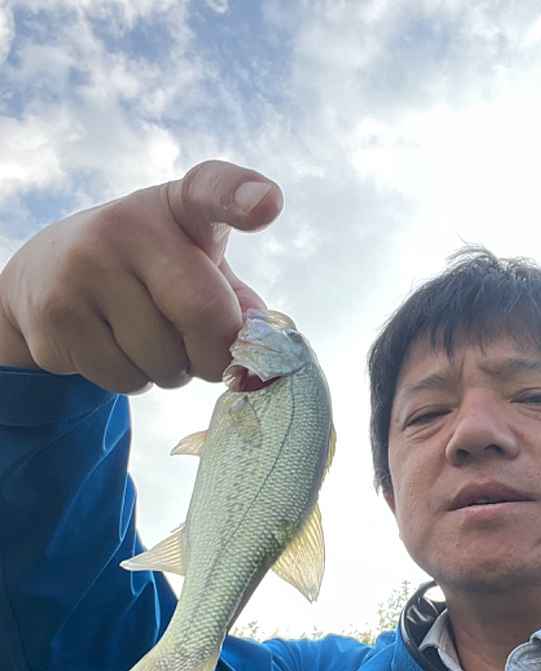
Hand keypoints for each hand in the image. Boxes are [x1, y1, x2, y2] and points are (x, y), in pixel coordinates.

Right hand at [0, 160, 283, 391]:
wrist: (46, 279)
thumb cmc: (150, 277)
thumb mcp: (196, 270)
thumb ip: (236, 301)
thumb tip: (259, 341)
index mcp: (178, 207)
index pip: (210, 191)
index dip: (240, 196)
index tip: (267, 203)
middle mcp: (128, 225)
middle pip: (204, 313)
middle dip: (217, 356)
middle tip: (205, 355)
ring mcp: (85, 266)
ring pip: (165, 362)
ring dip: (171, 372)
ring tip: (144, 339)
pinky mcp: (57, 314)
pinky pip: (126, 380)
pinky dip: (134, 381)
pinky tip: (114, 348)